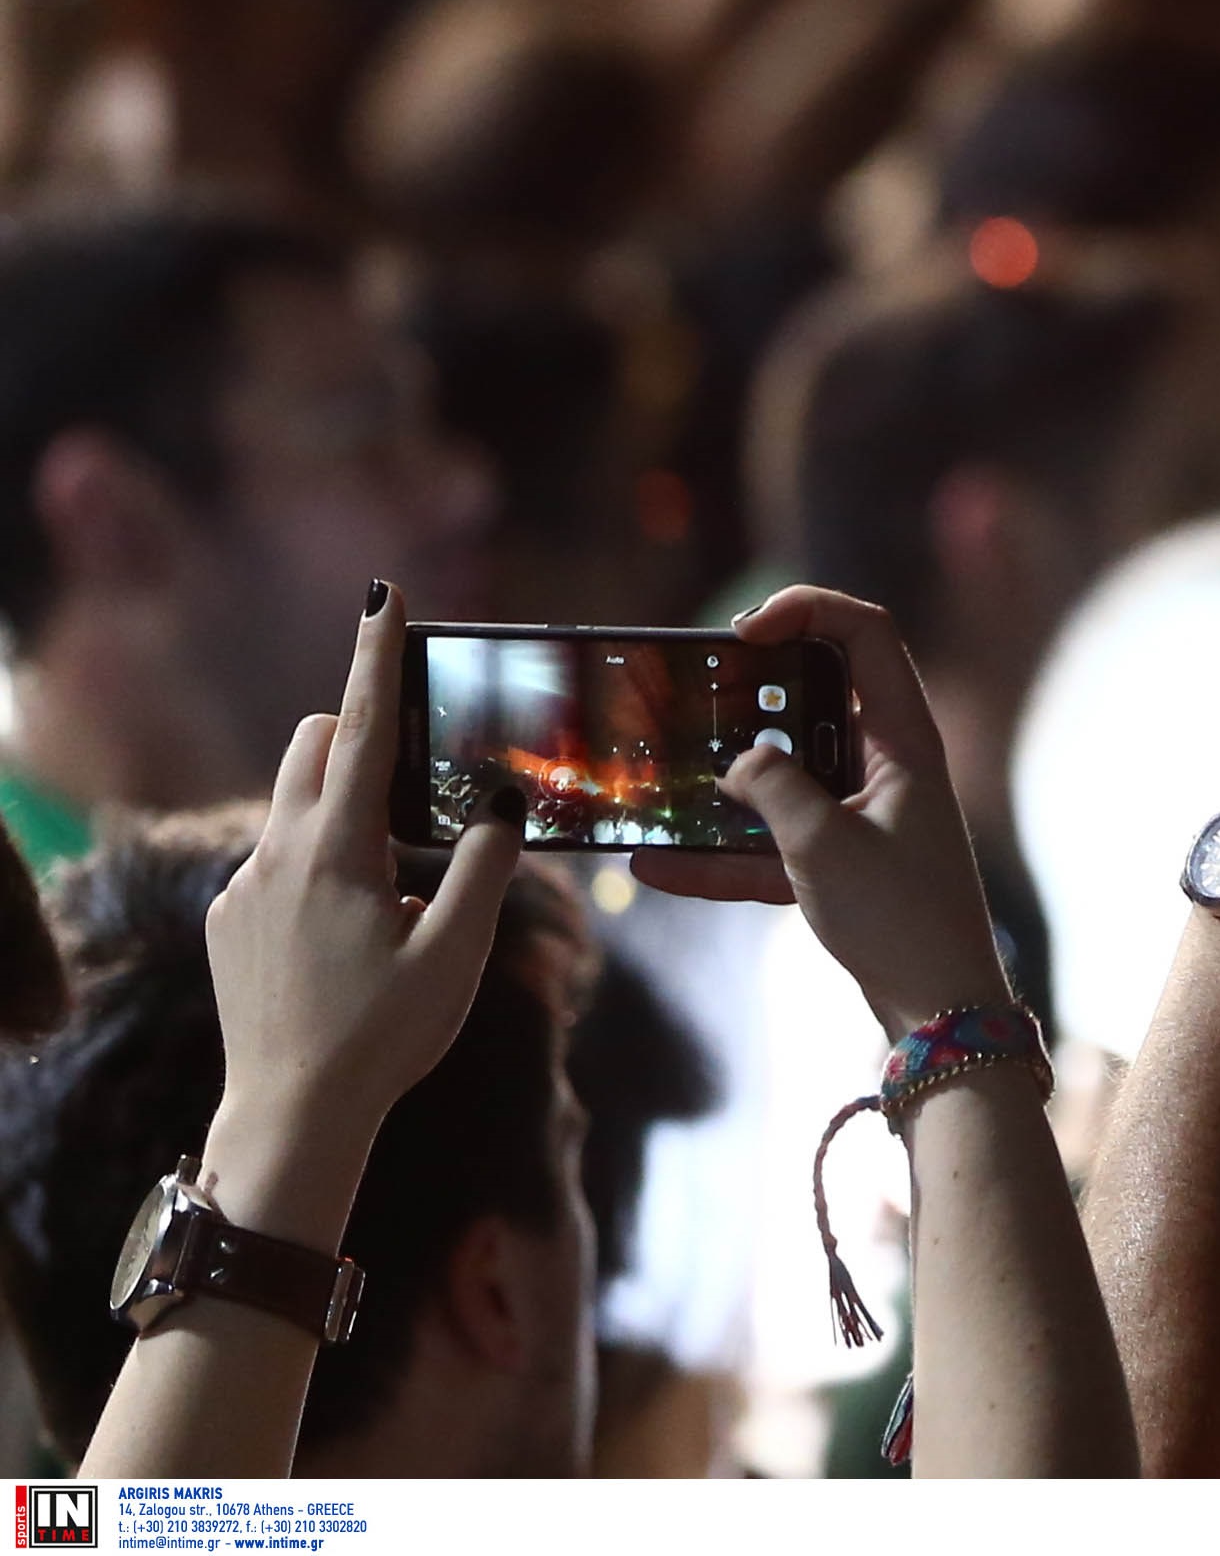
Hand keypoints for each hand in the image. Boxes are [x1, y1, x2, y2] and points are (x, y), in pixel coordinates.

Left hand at [204, 583, 523, 1150]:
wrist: (291, 1116)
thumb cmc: (384, 1038)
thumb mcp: (457, 955)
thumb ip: (485, 869)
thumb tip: (501, 803)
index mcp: (337, 854)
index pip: (359, 731)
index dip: (374, 659)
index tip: (381, 595)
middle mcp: (276, 856)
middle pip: (311, 749)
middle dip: (354, 731)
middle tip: (411, 769)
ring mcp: (242, 889)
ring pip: (292, 808)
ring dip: (341, 810)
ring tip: (391, 886)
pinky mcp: (226, 923)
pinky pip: (275, 861)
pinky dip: (317, 863)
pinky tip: (350, 936)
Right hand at [630, 587, 1008, 1038]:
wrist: (942, 1014)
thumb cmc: (899, 919)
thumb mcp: (823, 843)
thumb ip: (773, 786)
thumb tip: (740, 762)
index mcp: (904, 739)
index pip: (866, 635)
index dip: (806, 611)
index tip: (741, 634)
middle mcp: (889, 766)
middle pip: (816, 701)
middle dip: (750, 697)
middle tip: (692, 700)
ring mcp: (865, 817)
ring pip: (786, 778)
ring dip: (726, 782)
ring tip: (660, 776)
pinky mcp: (844, 867)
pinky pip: (775, 847)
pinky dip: (724, 857)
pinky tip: (657, 868)